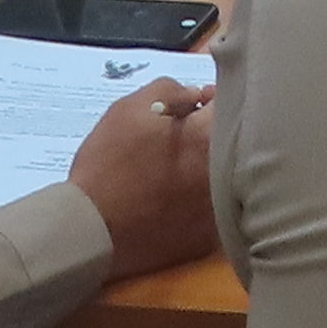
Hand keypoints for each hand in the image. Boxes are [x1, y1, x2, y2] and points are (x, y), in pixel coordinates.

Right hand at [66, 76, 221, 280]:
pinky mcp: (210, 236)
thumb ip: (168, 92)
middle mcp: (227, 173)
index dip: (215, 98)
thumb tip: (195, 95)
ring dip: (209, 166)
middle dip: (214, 132)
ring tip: (177, 169)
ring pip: (229, 176)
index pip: (233, 103)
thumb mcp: (129, 110)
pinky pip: (216, 208)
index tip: (197, 104)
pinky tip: (175, 198)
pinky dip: (201, 198)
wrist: (91, 230)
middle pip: (235, 141)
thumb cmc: (107, 165)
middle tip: (185, 136)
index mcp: (210, 137)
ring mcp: (221, 208)